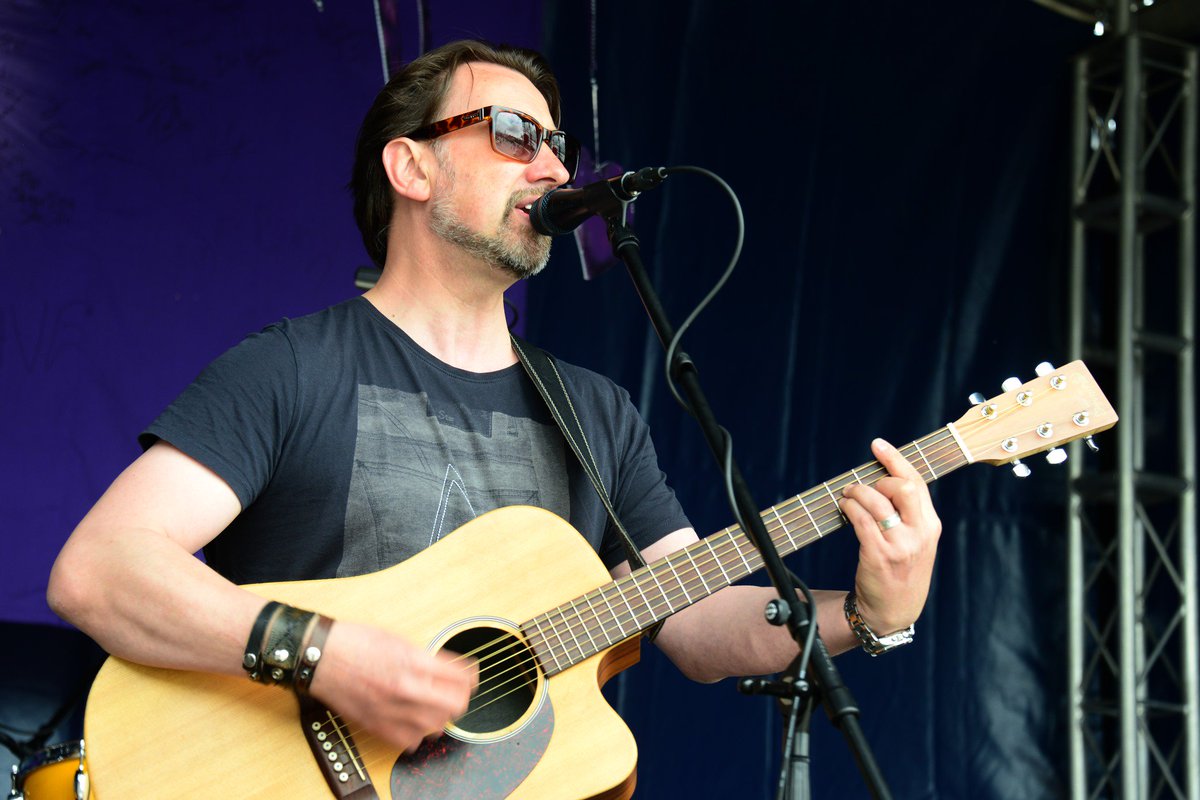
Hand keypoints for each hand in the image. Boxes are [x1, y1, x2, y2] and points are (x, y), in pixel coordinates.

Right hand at [308, 620, 477, 752]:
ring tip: (434, 706)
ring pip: (436, 725)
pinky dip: (417, 734)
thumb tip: (444, 669)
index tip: (470, 677)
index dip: (470, 676)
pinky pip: (411, 741)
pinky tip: (414, 721)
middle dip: (460, 697)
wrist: (321, 657)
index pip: (460, 677)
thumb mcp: (397, 639)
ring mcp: (393, 710)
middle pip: (455, 704)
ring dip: (440, 716)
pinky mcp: (378, 726)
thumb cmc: (353, 642)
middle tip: (456, 693)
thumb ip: (423, 657)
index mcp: (414, 661)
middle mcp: (407, 687)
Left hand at [839, 438, 941, 634]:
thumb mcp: (916, 541)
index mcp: (931, 526)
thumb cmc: (901, 571)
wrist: (893, 611)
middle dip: (878, 479)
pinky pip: (861, 520)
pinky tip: (844, 508)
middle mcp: (920, 533)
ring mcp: (900, 546)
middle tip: (863, 485)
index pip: (917, 483)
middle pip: (903, 488)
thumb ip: (908, 513)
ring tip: (847, 495)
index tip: (878, 445)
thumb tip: (882, 479)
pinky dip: (849, 508)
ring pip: (877, 502)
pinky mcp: (879, 555)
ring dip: (856, 492)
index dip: (896, 459)